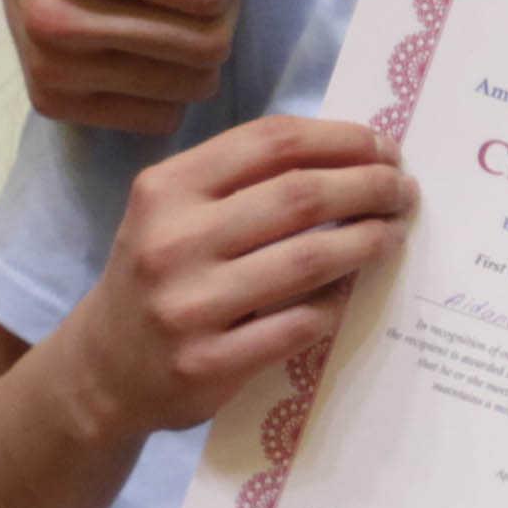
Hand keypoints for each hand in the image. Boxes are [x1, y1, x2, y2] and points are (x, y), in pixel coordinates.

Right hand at [41, 114, 415, 441]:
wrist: (104, 368)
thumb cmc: (158, 274)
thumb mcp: (175, 212)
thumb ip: (243, 180)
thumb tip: (349, 154)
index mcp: (167, 189)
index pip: (272, 142)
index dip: (341, 139)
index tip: (383, 147)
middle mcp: (173, 242)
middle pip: (300, 196)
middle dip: (368, 186)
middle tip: (402, 190)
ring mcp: (189, 306)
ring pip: (308, 261)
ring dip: (367, 242)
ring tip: (393, 232)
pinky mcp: (210, 363)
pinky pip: (299, 324)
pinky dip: (336, 303)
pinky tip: (353, 290)